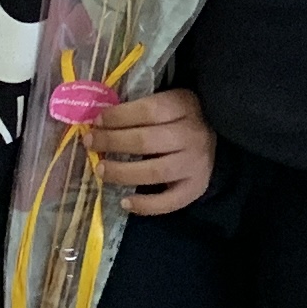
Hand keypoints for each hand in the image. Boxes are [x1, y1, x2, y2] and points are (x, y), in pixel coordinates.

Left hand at [86, 87, 215, 216]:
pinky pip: (169, 201)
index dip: (118, 116)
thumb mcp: (169, 102)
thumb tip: (99, 119)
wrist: (217, 140)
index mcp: (184, 106)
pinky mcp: (196, 187)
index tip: (97, 120)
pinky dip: (145, 205)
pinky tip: (125, 202)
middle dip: (112, 142)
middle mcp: (192, 135)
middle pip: (146, 141)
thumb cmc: (182, 118)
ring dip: (122, 172)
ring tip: (100, 170)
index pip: (148, 110)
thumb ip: (140, 108)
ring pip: (154, 172)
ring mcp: (195, 164)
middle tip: (90, 143)